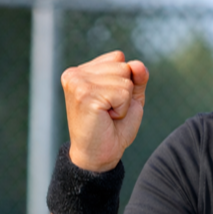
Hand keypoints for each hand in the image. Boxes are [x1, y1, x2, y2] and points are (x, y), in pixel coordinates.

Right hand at [60, 50, 148, 171]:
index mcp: (81, 71)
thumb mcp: (130, 98)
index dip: (125, 82)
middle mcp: (75, 73)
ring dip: (124, 102)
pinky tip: (106, 118)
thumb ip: (137, 77)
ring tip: (107, 115)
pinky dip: (122, 109)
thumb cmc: (113, 128)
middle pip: (123, 66)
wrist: (100, 155)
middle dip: (125, 93)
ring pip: (124, 79)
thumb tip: (138, 64)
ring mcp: (77, 82)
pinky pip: (123, 93)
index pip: (118, 58)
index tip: (110, 102)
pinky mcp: (84, 94)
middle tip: (109, 111)